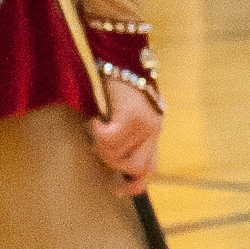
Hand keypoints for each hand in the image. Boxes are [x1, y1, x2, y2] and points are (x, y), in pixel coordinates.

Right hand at [85, 77, 162, 196]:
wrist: (119, 57)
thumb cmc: (116, 84)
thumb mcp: (124, 113)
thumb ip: (125, 134)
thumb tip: (108, 160)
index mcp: (153, 130)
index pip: (150, 168)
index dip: (135, 185)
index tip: (118, 191)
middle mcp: (154, 129)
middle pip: (135, 168)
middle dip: (113, 164)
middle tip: (99, 148)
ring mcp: (146, 124)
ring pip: (117, 155)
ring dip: (101, 147)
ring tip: (96, 128)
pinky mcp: (132, 117)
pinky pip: (110, 139)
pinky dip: (98, 133)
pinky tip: (96, 120)